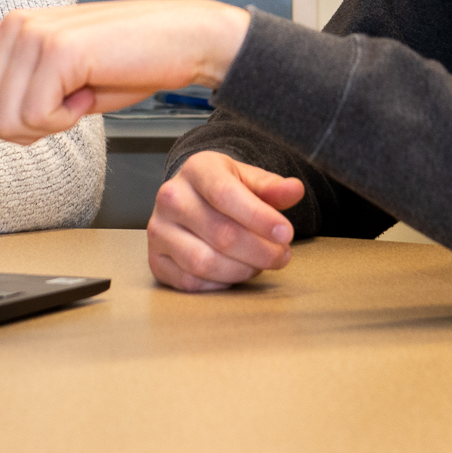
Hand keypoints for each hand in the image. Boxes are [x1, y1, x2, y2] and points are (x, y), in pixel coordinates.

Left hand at [0, 0, 250, 144]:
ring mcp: (30, 34)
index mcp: (9, 34)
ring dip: (50, 126)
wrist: (183, 39)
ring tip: (83, 92)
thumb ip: (22, 97)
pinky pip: (38, 118)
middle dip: (23, 132)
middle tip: (66, 107)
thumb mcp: (65, 85)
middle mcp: (11, 28)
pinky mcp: (55, 49)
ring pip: (6, 125)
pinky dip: (67, 120)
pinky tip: (91, 90)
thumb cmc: (129, 64)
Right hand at [148, 152, 305, 291]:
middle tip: (282, 255)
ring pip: (205, 262)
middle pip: (221, 234)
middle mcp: (171, 197)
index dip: (259, 218)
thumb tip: (295, 190)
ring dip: (242, 270)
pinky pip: (192, 282)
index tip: (286, 233)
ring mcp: (159, 230)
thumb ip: (272, 187)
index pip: (226, 195)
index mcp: (196, 169)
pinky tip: (235, 271)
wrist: (191, 198)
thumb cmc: (223, 189)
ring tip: (260, 263)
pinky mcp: (156, 260)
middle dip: (260, 251)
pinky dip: (221, 283)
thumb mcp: (248, 179)